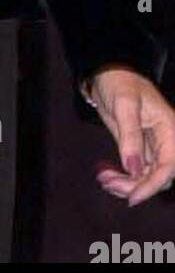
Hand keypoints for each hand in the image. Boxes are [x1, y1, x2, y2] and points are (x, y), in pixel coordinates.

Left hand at [85, 67, 174, 204]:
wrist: (108, 74)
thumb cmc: (120, 82)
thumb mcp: (124, 105)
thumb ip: (130, 136)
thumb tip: (133, 169)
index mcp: (169, 129)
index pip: (167, 166)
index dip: (152, 185)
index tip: (133, 198)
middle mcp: (165, 142)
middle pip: (158, 176)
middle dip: (135, 185)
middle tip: (109, 184)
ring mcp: (152, 147)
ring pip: (147, 177)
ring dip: (127, 184)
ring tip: (104, 180)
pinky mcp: (139, 150)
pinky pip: (136, 172)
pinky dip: (122, 178)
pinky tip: (106, 177)